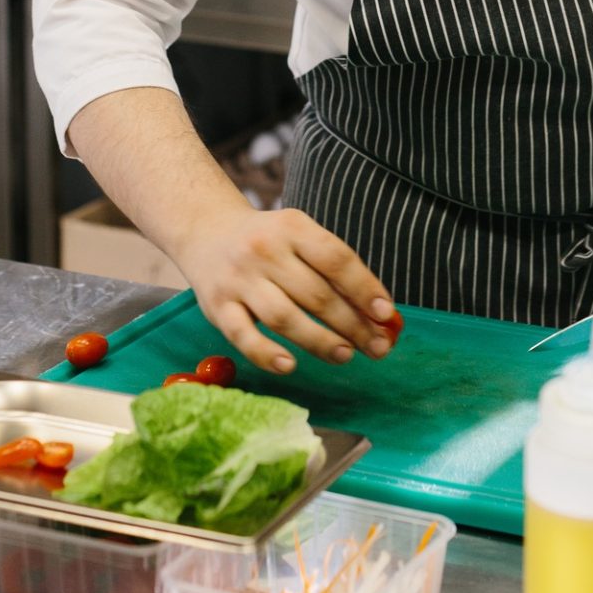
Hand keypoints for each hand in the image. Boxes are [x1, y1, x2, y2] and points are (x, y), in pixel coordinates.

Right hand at [173, 203, 396, 376]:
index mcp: (292, 227)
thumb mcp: (298, 237)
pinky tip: (290, 365)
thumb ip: (332, 269)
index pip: (335, 259)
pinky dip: (267, 354)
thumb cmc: (268, 241)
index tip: (386, 314)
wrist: (207, 231)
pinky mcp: (217, 307)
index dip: (364, 288)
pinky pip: (243, 337)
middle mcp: (264, 250)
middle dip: (352, 324)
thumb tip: (376, 312)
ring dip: (320, 341)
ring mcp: (239, 279)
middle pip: (315, 294)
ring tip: (346, 355)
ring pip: (284, 317)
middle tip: (377, 347)